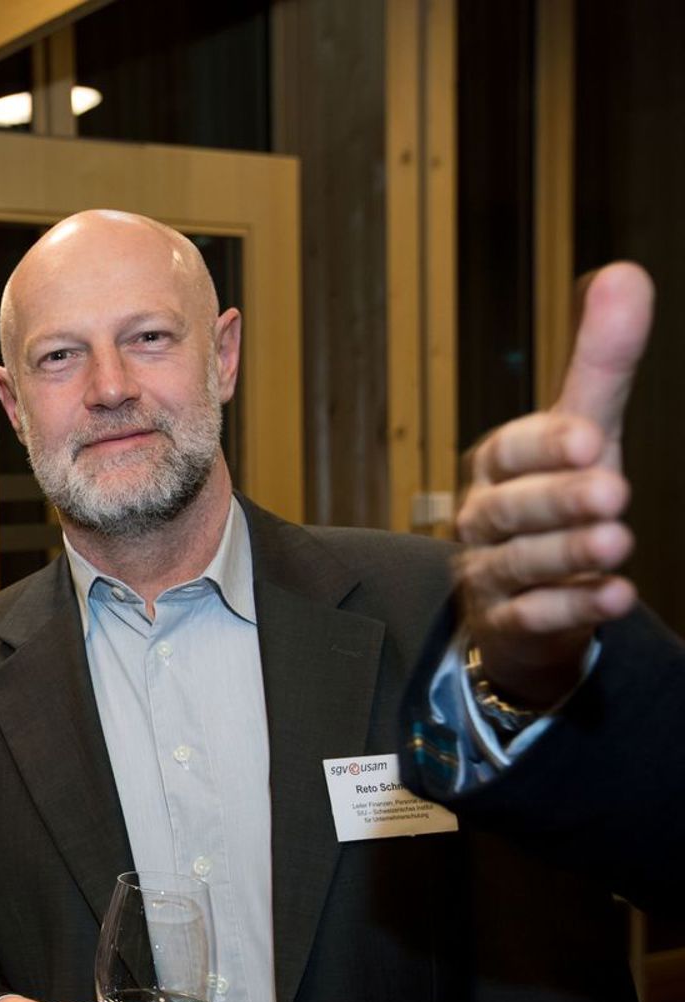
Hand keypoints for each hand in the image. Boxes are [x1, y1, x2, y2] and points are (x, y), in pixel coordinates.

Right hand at [455, 262, 651, 704]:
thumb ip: (600, 362)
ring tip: (618, 542)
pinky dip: (570, 606)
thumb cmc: (553, 501)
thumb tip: (624, 274)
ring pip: (518, 562)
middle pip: (508, 508)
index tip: (589, 438)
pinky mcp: (506, 623)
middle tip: (612, 490)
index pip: (508, 450)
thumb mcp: (580, 431)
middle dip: (558, 500)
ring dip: (568, 552)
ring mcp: (488, 573)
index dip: (543, 445)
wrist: (523, 598)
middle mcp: (482, 518)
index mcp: (496, 466)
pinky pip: (530, 615)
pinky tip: (613, 594)